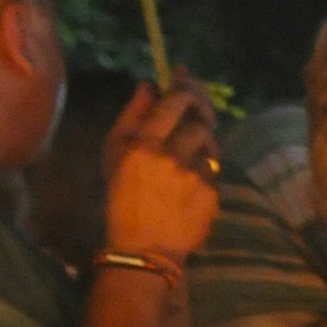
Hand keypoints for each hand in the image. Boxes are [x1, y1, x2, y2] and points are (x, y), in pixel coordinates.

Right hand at [102, 82, 219, 260]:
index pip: (175, 103)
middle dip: (199, 111)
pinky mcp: (212, 194)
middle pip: (200, 121)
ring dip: (201, 141)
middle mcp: (172, 158)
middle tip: (196, 105)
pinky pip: (212, 168)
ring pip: (209, 144)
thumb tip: (148, 85)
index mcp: (144, 147)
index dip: (184, 86)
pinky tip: (188, 180)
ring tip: (186, 151)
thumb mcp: (113, 156)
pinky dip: (203, 167)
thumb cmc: (122, 197)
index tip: (183, 78)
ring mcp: (195, 177)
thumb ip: (131, 117)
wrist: (143, 247)